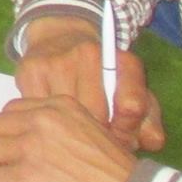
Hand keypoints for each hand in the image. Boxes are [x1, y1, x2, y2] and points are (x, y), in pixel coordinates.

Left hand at [0, 95, 138, 181]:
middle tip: (19, 171)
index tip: (30, 154)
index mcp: (58, 107)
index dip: (15, 135)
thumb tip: (23, 137)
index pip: (10, 111)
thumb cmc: (118, 177)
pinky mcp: (23, 179)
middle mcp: (40, 121)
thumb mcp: (92, 132)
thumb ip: (58, 127)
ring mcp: (30, 148)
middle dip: (1, 151)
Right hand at [15, 14, 164, 150]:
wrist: (60, 38)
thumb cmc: (103, 77)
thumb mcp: (132, 94)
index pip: (132, 106)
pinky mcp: (31, 70)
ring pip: (68, 117)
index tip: (120, 135)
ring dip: (71, 131)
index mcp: (124, 61)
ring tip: (74, 129)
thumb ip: (149, 123)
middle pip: (98, 117)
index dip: (128, 131)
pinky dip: (47, 121)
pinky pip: (41, 112)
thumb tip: (150, 143)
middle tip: (95, 138)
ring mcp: (58, 61)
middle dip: (99, 135)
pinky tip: (52, 118)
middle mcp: (91, 54)